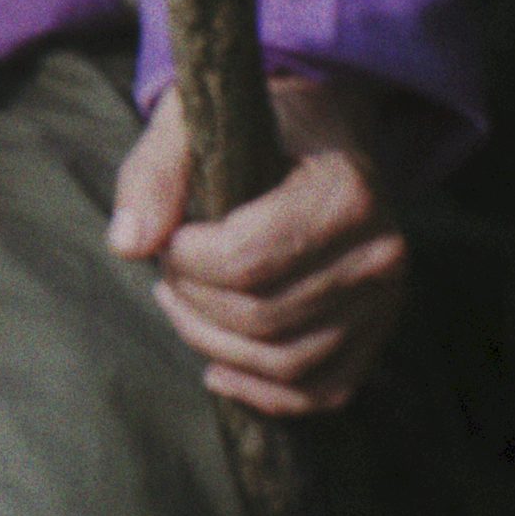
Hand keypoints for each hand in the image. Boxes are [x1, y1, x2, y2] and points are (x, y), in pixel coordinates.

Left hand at [108, 66, 420, 419]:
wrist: (323, 131)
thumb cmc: (254, 124)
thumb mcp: (194, 122)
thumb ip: (155, 175)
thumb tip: (128, 245)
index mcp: (343, 194)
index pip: (246, 261)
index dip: (186, 261)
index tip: (166, 240)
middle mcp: (380, 253)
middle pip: (263, 317)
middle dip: (194, 304)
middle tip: (166, 272)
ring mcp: (386, 300)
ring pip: (288, 363)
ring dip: (216, 347)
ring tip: (182, 306)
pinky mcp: (378, 333)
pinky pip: (322, 390)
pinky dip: (264, 393)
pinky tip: (218, 369)